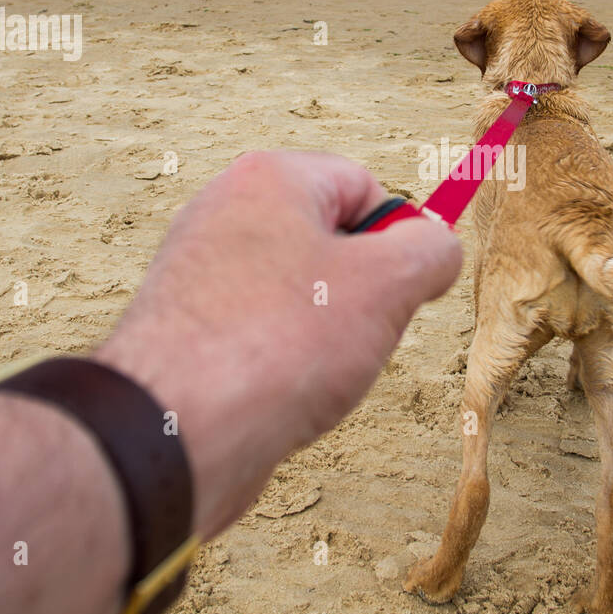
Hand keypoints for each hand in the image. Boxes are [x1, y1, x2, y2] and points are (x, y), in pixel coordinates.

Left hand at [92, 150, 462, 536]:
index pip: (363, 186)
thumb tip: (437, 249)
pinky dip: (287, 364)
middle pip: (330, 241)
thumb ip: (430, 250)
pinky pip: (264, 336)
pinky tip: (285, 394)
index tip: (406, 286)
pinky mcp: (190, 333)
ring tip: (318, 370)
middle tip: (362, 331)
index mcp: (269, 180)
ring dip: (328, 335)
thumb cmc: (277, 343)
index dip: (398, 237)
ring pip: (300, 295)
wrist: (175, 433)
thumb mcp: (388, 283)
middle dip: (363, 291)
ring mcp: (201, 276)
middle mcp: (225, 216)